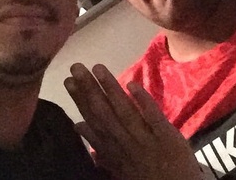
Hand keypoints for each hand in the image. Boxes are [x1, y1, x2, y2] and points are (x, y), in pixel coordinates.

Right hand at [64, 63, 204, 179]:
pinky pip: (153, 118)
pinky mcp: (167, 138)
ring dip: (110, 89)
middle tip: (76, 66)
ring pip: (124, 113)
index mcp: (113, 150)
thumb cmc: (146, 177)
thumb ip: (99, 145)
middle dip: (89, 90)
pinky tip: (131, 84)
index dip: (79, 101)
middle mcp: (125, 144)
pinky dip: (142, 101)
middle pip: (104, 114)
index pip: (92, 122)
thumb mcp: (118, 167)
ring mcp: (146, 140)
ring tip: (98, 68)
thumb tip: (77, 125)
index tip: (68, 80)